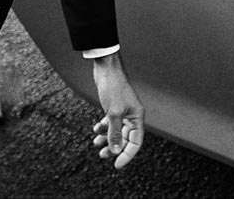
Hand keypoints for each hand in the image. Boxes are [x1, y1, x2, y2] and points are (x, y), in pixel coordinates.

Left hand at [89, 54, 144, 168]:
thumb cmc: (113, 87)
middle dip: (114, 148)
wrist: (106, 68)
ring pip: (116, 131)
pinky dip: (103, 128)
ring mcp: (123, 112)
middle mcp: (132, 116)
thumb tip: (115, 151)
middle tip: (103, 156)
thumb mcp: (113, 113)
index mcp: (137, 117)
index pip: (136, 142)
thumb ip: (114, 133)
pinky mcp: (114, 108)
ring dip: (107, 139)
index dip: (127, 155)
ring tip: (96, 144)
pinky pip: (110, 123)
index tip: (117, 165)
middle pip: (125, 138)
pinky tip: (96, 130)